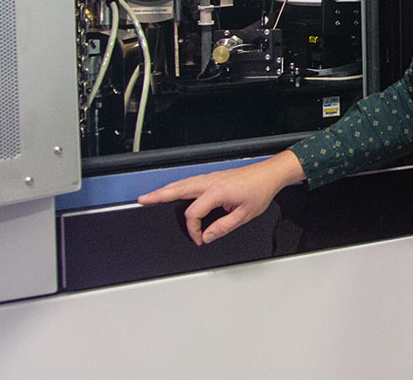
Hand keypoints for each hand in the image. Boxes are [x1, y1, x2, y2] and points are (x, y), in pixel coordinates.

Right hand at [137, 150, 305, 245]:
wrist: (269, 174)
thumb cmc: (259, 191)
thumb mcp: (244, 215)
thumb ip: (223, 228)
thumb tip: (208, 236)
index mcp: (218, 192)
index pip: (194, 213)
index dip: (194, 230)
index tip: (200, 238)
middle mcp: (211, 182)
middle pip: (178, 189)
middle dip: (159, 195)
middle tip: (142, 200)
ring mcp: (211, 177)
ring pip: (182, 183)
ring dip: (165, 189)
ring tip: (151, 196)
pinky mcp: (213, 177)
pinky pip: (190, 180)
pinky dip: (177, 185)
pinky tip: (172, 190)